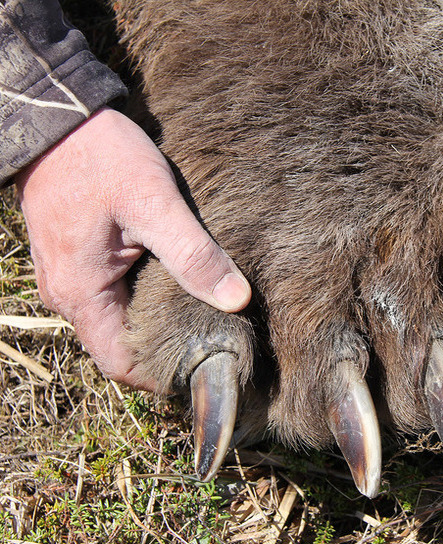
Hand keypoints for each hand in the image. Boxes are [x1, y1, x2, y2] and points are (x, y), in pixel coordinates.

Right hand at [16, 107, 250, 388]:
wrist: (57, 120)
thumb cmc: (101, 158)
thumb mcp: (155, 204)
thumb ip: (194, 255)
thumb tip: (237, 300)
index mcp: (83, 294)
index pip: (121, 365)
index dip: (161, 375)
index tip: (203, 367)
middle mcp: (68, 295)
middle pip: (120, 347)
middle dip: (164, 350)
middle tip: (214, 341)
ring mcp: (68, 276)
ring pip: (116, 321)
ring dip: (155, 324)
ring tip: (202, 317)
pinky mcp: (78, 257)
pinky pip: (110, 295)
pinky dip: (141, 299)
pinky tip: (176, 285)